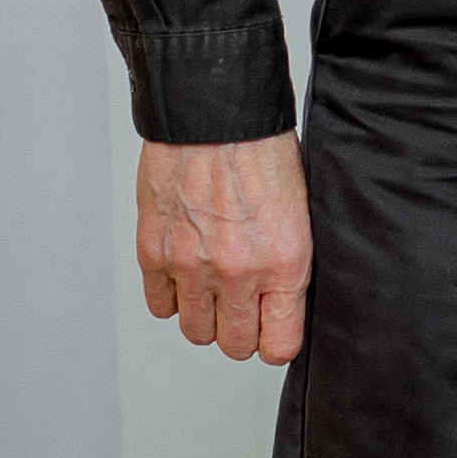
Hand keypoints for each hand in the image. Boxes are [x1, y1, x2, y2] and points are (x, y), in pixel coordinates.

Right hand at [136, 135, 312, 362]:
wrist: (215, 112)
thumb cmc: (261, 150)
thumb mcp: (301, 212)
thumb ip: (289, 264)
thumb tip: (281, 302)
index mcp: (284, 262)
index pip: (279, 344)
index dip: (275, 341)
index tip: (272, 329)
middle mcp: (238, 271)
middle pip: (234, 345)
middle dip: (240, 332)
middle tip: (242, 308)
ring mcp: (192, 265)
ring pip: (195, 331)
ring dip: (204, 316)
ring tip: (213, 289)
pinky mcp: (155, 252)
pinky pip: (160, 305)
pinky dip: (171, 295)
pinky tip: (185, 273)